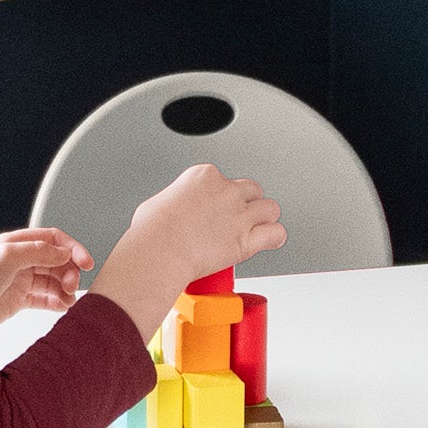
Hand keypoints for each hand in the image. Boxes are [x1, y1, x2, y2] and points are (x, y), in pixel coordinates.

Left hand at [0, 227, 92, 339]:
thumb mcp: (7, 257)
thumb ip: (38, 252)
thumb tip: (64, 252)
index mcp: (16, 244)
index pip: (53, 240)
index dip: (73, 249)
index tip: (86, 263)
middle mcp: (19, 260)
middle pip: (57, 261)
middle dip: (69, 272)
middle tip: (71, 286)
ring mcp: (20, 281)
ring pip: (53, 281)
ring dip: (65, 289)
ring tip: (67, 300)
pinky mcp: (18, 301)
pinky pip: (45, 299)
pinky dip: (56, 302)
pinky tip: (61, 307)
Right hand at [88, 165, 285, 341]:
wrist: (159, 252)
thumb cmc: (152, 232)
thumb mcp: (157, 203)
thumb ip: (175, 201)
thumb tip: (174, 210)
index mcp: (203, 176)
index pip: (224, 179)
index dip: (221, 195)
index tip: (215, 208)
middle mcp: (225, 191)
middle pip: (251, 190)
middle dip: (246, 203)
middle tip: (236, 218)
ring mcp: (239, 215)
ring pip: (270, 208)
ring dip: (264, 217)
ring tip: (256, 227)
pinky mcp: (247, 240)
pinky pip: (275, 233)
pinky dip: (274, 237)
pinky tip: (270, 240)